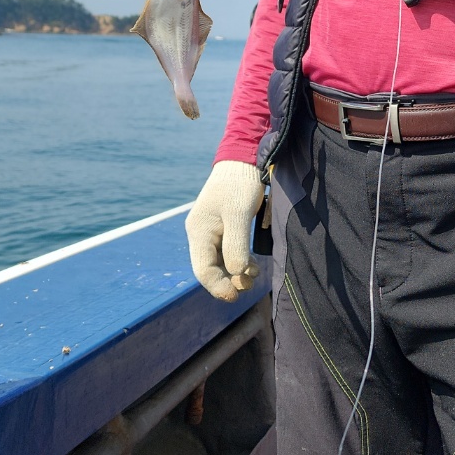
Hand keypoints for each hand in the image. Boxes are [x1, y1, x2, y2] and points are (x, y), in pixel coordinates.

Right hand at [185, 160, 263, 301]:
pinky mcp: (224, 227)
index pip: (203, 270)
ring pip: (220, 262)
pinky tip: (252, 264)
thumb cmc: (240, 183)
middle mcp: (201, 233)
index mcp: (199, 231)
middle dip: (229, 281)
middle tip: (250, 283)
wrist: (244, 159)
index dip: (219, 286)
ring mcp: (212, 231)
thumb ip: (236, 244)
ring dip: (235, 273)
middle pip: (210, 269)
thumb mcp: (239, 214)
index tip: (237, 294)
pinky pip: (227, 252)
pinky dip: (239, 262)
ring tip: (254, 273)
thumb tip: (236, 273)